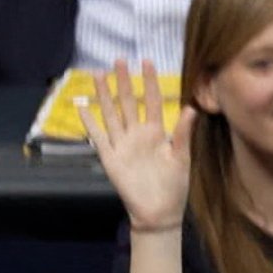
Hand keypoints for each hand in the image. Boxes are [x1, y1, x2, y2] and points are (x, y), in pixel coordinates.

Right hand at [79, 59, 197, 233]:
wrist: (159, 212)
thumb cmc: (174, 186)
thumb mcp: (182, 159)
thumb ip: (182, 134)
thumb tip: (191, 109)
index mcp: (157, 133)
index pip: (153, 101)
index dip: (150, 82)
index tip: (147, 62)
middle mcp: (138, 134)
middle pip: (128, 103)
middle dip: (124, 82)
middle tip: (119, 60)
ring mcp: (122, 144)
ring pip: (111, 114)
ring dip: (104, 95)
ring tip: (99, 75)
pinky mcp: (110, 157)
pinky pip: (97, 136)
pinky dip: (89, 122)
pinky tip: (81, 106)